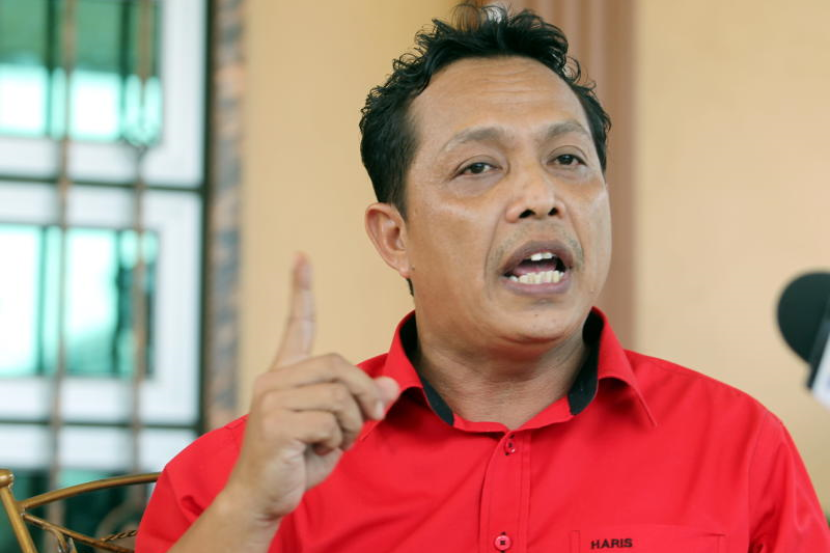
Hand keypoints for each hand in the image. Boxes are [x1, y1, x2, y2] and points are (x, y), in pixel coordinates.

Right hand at [224, 254, 399, 522]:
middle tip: (371, 419)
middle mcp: (273, 381)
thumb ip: (360, 404)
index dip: (301, 292)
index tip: (301, 257)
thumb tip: (391, 387)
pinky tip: (322, 450)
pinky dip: (338, 439)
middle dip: (364, 394)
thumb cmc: (297, 460)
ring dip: (353, 424)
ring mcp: (270, 400)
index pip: (297, 326)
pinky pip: (329, 420)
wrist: (263, 497)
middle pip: (339, 365)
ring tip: (339, 441)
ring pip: (338, 395)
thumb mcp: (338, 429)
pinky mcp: (274, 423)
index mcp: (285, 376)